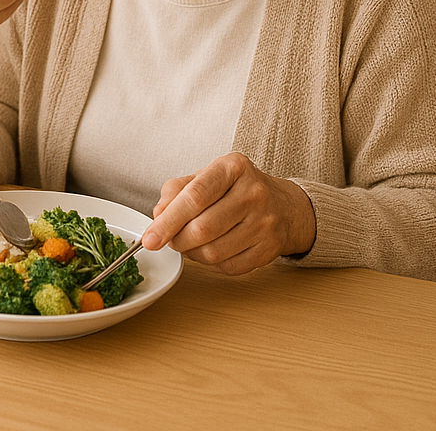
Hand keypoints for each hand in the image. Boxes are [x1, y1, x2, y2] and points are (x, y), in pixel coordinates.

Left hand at [141, 152, 315, 274]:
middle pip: (202, 228)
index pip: (194, 197)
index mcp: (232, 167)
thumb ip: (177, 191)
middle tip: (168, 239)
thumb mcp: (207, 176)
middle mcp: (253, 193)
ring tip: (188, 243)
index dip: (168, 221)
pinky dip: (210, 264)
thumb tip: (158, 215)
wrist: (285, 206)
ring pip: (213, 252)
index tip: (149, 238)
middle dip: (177, 239)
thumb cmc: (236, 188)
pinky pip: (228, 267)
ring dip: (191, 253)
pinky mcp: (269, 249)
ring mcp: (264, 223)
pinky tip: (208, 250)